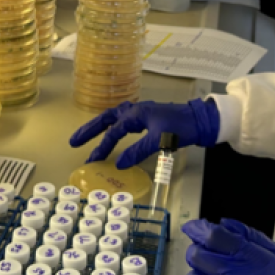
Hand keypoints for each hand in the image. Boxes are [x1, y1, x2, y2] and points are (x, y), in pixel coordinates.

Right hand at [69, 99, 219, 168]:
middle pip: (107, 118)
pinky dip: (115, 126)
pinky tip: (114, 132)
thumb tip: (119, 163)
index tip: (93, 161)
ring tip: (88, 136)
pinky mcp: (149, 119)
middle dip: (90, 130)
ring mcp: (142, 113)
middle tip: (74, 141)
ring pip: (115, 118)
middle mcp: (136, 111)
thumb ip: (139, 151)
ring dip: (101, 127)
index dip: (103, 147)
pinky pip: (124, 121)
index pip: (114, 131)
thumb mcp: (160, 140)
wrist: (201, 120)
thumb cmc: (181, 127)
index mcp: (136, 114)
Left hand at [183, 219, 274, 274]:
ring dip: (198, 271)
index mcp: (245, 254)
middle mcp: (231, 273)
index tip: (193, 227)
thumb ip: (247, 234)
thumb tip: (224, 223)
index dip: (197, 228)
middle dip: (197, 249)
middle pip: (196, 255)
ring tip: (209, 271)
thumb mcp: (273, 251)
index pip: (211, 235)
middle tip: (205, 250)